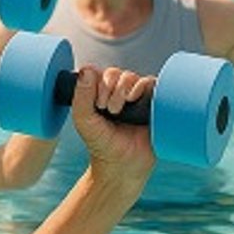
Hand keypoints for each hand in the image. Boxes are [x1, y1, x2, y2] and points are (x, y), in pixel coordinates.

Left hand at [68, 64, 155, 183]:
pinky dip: (142, 86)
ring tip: (118, 110)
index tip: (97, 104)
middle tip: (108, 109)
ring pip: (132, 76)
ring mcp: (135, 97)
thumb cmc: (101, 144)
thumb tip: (87, 69)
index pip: (98, 73)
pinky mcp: (152, 103)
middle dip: (110, 87)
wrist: (122, 164)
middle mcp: (117, 92)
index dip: (97, 82)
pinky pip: (151, 83)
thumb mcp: (84, 121)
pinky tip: (134, 100)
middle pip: (115, 73)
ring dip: (123, 88)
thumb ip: (81, 97)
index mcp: (98, 94)